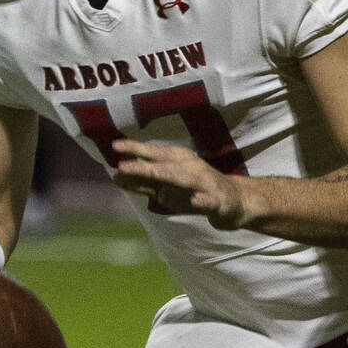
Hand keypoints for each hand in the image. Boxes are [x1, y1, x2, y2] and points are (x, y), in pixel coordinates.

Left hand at [112, 139, 246, 227]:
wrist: (233, 201)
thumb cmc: (195, 189)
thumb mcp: (167, 185)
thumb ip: (144, 182)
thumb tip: (116, 176)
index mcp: (178, 161)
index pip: (153, 153)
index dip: (135, 149)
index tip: (113, 146)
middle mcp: (190, 167)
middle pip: (164, 165)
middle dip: (144, 165)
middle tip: (122, 165)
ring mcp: (205, 184)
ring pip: (185, 179)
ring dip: (168, 177)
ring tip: (152, 175)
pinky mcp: (217, 201)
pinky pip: (208, 201)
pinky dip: (202, 200)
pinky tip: (194, 201)